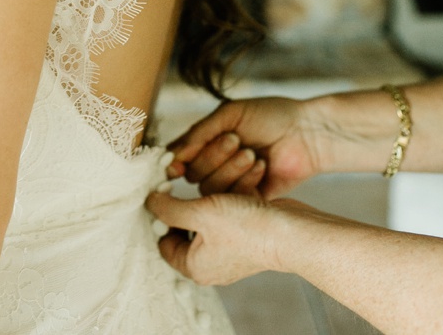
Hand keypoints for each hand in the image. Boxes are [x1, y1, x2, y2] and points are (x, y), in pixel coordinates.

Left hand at [146, 188, 283, 285]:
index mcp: (194, 265)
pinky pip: (229, 210)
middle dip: (189, 199)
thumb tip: (150, 201)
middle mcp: (211, 261)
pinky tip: (236, 179)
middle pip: (187, 225)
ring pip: (209, 213)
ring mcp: (230, 248)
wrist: (292, 230)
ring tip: (215, 177)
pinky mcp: (246, 233)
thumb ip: (169, 208)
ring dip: (212, 191)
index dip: (161, 216)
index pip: (164, 241)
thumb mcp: (199, 214)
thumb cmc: (247, 228)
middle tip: (187, 180)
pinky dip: (230, 194)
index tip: (164, 192)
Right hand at [167, 96, 321, 198]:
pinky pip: (234, 200)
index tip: (177, 165)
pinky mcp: (250, 200)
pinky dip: (246, 181)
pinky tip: (261, 166)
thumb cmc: (269, 116)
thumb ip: (199, 134)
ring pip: (211, 190)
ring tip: (252, 153)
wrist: (306, 132)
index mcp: (206, 141)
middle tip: (236, 140)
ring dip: (230, 169)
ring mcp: (231, 184)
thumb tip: (172, 157)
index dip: (175, 162)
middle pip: (193, 174)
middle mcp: (214, 164)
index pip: (179, 157)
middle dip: (213, 156)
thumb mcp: (229, 115)